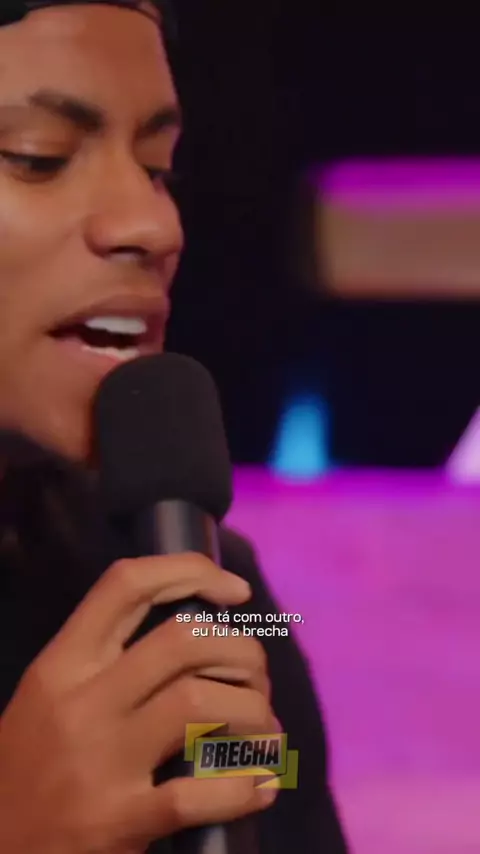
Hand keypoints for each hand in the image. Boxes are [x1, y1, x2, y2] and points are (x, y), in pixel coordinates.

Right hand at [0, 553, 278, 852]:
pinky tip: (262, 786)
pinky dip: (244, 788)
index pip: (127, 585)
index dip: (190, 571)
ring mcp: (102, 760)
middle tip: (256, 676)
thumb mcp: (51, 694)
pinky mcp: (119, 819)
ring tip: (265, 730)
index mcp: (63, 664)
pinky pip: (198, 795)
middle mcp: (84, 701)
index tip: (235, 590)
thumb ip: (105, 659)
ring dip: (252, 711)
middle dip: (241, 651)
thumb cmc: (29, 763)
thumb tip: (195, 632)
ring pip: (200, 703)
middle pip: (182, 640)